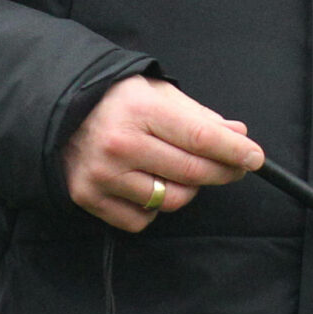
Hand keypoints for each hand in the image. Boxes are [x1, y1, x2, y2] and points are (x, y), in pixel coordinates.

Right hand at [64, 75, 262, 232]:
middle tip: (236, 167)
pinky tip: (150, 185)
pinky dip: (154, 208)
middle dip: (223, 172)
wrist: (56, 113)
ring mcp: (103, 176)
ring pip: (171, 200)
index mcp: (140, 111)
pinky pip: (142, 219)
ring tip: (184, 173)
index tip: (256, 158)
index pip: (201, 138)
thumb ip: (199, 116)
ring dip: (188, 190)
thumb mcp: (158, 94)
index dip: (234, 151)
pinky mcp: (89, 199)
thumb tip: (238, 136)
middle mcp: (120, 145)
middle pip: (191, 172)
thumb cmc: (116, 101)